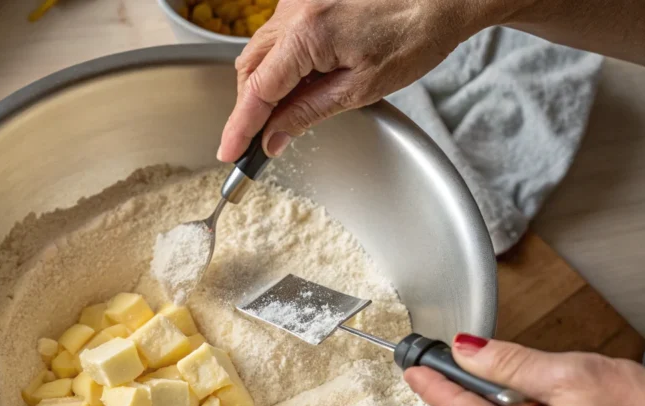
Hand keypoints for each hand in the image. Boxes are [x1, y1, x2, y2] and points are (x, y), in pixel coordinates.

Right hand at [217, 0, 491, 161]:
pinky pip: (278, 35)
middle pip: (250, 67)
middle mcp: (293, 8)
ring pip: (261, 50)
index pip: (258, 89)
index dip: (240, 126)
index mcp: (306, 33)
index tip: (228, 152)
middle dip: (249, 107)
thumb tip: (273, 138)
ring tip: (282, 115)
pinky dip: (280, 63)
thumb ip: (308, 113)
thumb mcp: (361, 88)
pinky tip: (299, 82)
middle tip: (254, 142)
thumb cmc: (416, 33)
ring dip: (265, 85)